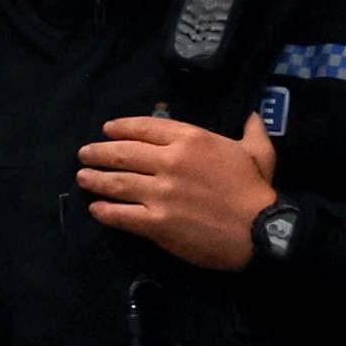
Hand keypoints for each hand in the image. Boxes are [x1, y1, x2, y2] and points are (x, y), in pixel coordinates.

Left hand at [75, 112, 276, 270]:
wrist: (263, 232)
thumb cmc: (258, 191)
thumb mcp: (258, 152)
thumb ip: (251, 130)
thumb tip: (251, 113)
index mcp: (191, 140)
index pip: (145, 127)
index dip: (121, 128)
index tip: (106, 130)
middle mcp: (170, 161)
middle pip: (122, 153)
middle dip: (98, 152)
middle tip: (84, 154)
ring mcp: (160, 192)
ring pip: (116, 182)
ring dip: (94, 179)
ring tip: (82, 178)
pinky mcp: (156, 222)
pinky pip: (121, 214)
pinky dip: (105, 211)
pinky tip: (96, 209)